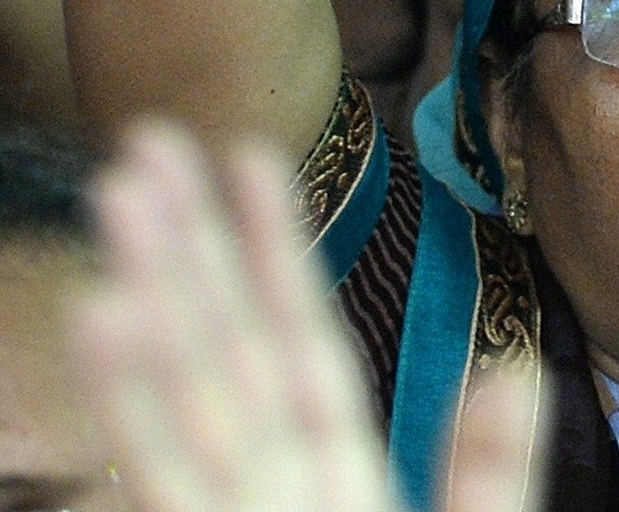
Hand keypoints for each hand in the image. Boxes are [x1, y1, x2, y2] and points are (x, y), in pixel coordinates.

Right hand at [77, 124, 541, 511]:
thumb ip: (489, 471)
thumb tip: (513, 367)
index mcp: (336, 479)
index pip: (301, 341)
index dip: (275, 249)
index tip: (248, 155)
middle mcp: (270, 488)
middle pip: (225, 348)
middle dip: (185, 248)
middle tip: (146, 142)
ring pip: (182, 391)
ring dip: (150, 292)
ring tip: (116, 192)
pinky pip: (162, 469)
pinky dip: (129, 396)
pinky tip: (104, 311)